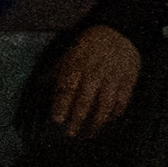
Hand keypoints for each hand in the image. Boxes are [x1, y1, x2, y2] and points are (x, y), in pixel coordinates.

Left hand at [43, 24, 142, 142]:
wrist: (119, 32)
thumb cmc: (90, 44)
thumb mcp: (69, 53)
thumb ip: (56, 70)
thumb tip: (40, 83)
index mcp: (76, 67)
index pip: (66, 89)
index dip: (61, 105)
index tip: (57, 120)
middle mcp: (94, 74)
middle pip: (85, 101)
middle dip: (77, 119)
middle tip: (71, 134)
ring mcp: (112, 79)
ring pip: (105, 105)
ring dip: (96, 122)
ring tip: (90, 134)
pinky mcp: (127, 81)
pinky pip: (122, 102)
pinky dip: (115, 114)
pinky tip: (109, 123)